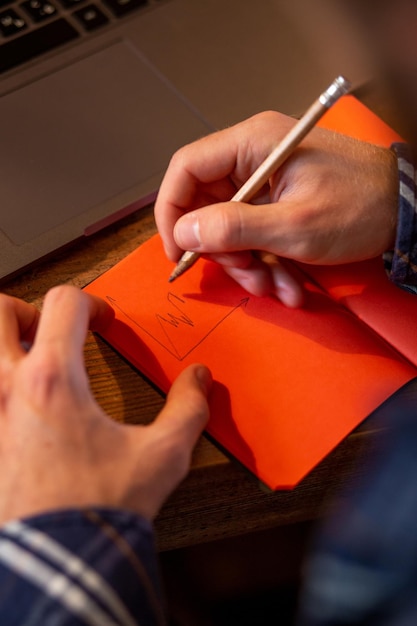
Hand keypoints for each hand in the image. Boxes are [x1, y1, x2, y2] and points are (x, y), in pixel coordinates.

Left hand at [0, 286, 210, 523]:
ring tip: (29, 361)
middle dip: (26, 311)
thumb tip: (199, 380)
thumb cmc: (99, 510)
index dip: (91, 302)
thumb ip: (187, 410)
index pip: (63, 303)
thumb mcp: (161, 456)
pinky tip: (25, 410)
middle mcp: (8, 389)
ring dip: (4, 344)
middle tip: (49, 330)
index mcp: (53, 379)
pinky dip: (2, 388)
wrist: (58, 563)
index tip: (104, 322)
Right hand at [154, 111, 398, 306]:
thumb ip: (233, 228)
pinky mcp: (280, 201)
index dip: (172, 211)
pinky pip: (256, 233)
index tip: (178, 252)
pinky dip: (268, 262)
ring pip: (232, 227)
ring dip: (250, 265)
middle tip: (248, 279)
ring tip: (279, 289)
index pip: (186, 168)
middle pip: (208, 205)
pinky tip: (290, 285)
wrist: (408, 211)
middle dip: (225, 251)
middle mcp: (254, 157)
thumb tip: (183, 233)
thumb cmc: (358, 208)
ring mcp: (268, 180)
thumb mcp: (294, 226)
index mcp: (252, 144)